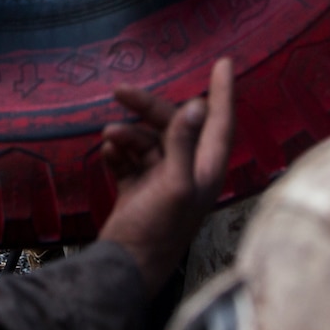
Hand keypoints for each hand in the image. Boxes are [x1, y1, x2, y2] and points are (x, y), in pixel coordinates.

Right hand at [96, 59, 234, 296]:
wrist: (124, 267)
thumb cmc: (156, 231)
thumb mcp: (173, 184)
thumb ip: (182, 143)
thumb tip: (195, 105)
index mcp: (206, 170)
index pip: (220, 122)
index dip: (222, 92)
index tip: (223, 62)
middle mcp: (188, 172)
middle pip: (173, 125)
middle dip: (147, 109)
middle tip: (120, 92)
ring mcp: (162, 181)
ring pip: (147, 141)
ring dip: (127, 135)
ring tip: (108, 137)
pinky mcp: (139, 190)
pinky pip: (129, 160)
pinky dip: (118, 154)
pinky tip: (107, 154)